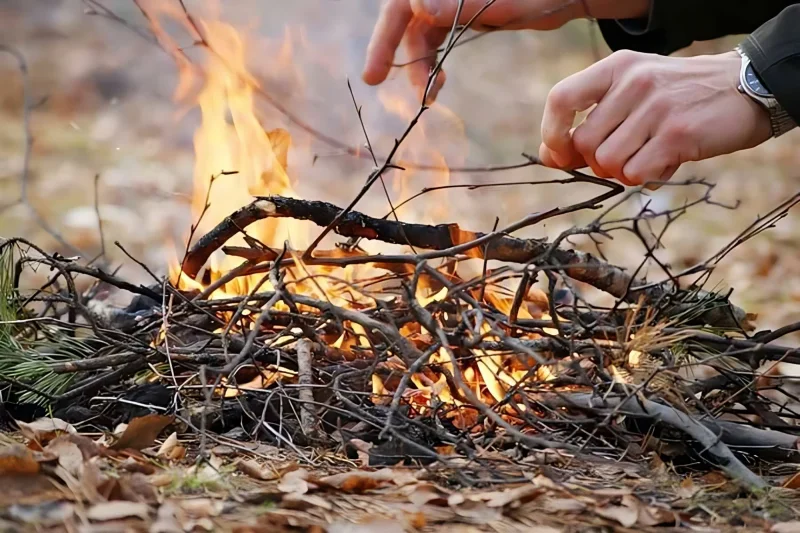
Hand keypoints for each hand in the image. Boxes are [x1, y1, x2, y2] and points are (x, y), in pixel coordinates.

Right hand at [362, 0, 649, 99]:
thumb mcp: (503, 3)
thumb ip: (461, 4)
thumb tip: (416, 6)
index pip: (402, 2)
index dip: (386, 34)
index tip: (377, 69)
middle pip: (403, 14)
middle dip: (390, 48)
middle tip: (373, 78)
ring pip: (418, 29)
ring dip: (418, 63)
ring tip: (427, 95)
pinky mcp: (462, 12)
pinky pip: (435, 36)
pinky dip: (431, 60)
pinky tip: (436, 84)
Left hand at [539, 50, 772, 185]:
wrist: (747, 88)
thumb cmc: (679, 99)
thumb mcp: (632, 95)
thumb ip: (591, 121)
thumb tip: (548, 156)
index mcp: (617, 68)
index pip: (561, 99)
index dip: (552, 133)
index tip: (561, 153)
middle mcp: (633, 82)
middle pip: (584, 142)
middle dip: (596, 162)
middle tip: (625, 156)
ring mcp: (656, 107)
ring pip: (607, 162)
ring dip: (623, 172)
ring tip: (648, 157)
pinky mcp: (677, 134)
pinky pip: (635, 174)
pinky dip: (645, 178)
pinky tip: (665, 163)